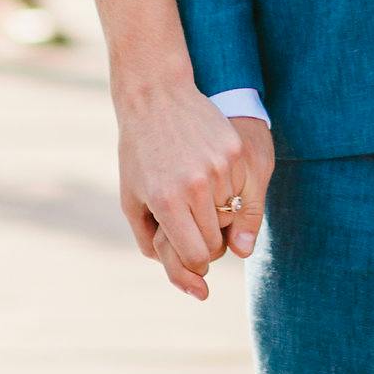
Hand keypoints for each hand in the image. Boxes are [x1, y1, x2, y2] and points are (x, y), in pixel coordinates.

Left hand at [117, 82, 268, 299]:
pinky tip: (211, 173)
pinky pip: (241, 188)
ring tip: (199, 198)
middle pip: (216, 241)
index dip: (195, 263)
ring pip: (232, 217)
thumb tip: (188, 278)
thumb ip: (151, 241)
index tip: (190, 253)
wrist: (155, 96)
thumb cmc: (139, 152)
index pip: (196, 255)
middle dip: (206, 243)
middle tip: (194, 227)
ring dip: (218, 217)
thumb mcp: (132, 199)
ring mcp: (219, 167)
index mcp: (166, 201)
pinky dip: (229, 190)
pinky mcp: (234, 151)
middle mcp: (195, 186)